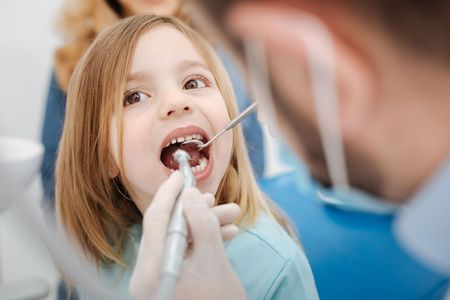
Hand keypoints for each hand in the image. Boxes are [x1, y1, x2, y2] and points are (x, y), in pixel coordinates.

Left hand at [130, 171, 245, 299]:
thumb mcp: (215, 263)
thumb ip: (203, 225)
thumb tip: (190, 195)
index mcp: (153, 270)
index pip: (156, 218)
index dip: (170, 192)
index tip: (181, 175)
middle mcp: (147, 275)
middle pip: (168, 229)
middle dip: (196, 211)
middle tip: (218, 201)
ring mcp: (156, 281)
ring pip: (178, 241)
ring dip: (204, 227)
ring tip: (231, 217)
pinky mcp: (167, 284)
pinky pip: (181, 256)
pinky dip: (201, 245)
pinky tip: (225, 236)